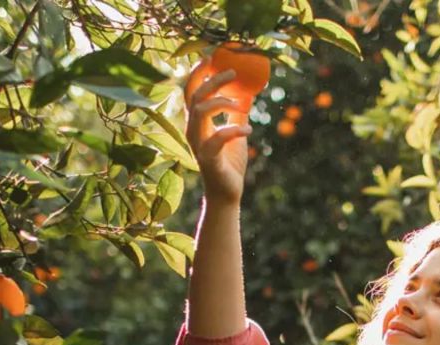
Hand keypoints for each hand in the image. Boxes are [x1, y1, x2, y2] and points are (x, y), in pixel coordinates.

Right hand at [184, 67, 252, 204]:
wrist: (227, 193)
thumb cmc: (229, 162)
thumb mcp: (236, 132)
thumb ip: (237, 112)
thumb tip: (248, 91)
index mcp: (197, 123)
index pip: (191, 91)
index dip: (198, 72)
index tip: (212, 56)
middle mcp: (193, 131)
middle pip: (194, 96)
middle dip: (211, 80)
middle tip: (232, 72)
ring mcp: (198, 145)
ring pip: (199, 112)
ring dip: (219, 101)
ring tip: (238, 102)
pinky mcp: (208, 158)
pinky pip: (218, 138)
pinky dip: (234, 130)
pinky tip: (248, 131)